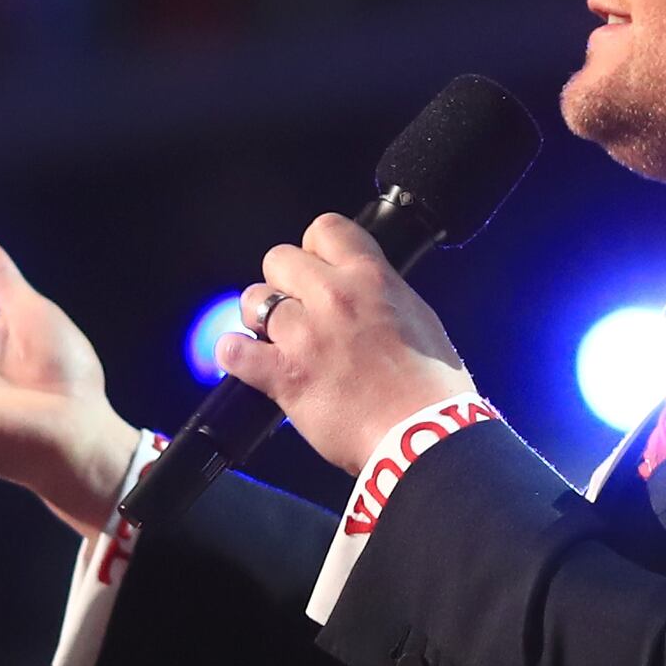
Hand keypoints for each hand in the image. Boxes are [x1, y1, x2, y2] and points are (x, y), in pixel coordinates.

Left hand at [212, 213, 479, 473]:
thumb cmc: (430, 388)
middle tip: (296, 310)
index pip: (325, 229)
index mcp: (371, 278)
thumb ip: (382, 294)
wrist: (423, 436)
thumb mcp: (419, 318)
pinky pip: (234, 351)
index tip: (316, 269)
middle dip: (283, 282)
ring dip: (259, 319)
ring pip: (253, 300)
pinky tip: (248, 362)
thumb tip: (364, 290)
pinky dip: (235, 355)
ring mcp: (304, 335)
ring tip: (275, 339)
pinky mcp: (283, 374)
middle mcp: (333, 297)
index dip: (314, 249)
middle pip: (278, 258)